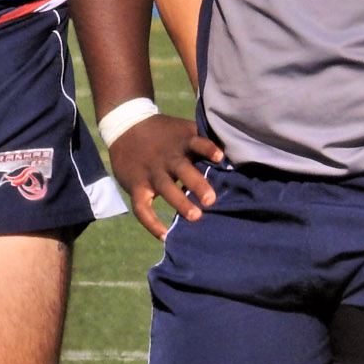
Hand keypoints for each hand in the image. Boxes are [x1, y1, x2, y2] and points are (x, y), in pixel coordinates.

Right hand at [108, 114, 221, 239]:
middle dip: (196, 183)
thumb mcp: (183, 130)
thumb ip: (204, 141)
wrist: (125, 126)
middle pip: (182, 168)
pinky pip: (141, 207)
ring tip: (195, 217)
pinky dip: (151, 223)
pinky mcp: (136, 185)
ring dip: (179, 202)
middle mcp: (167, 157)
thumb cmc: (165, 134)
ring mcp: (150, 172)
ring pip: (164, 187)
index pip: (196, 142)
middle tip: (211, 200)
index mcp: (182, 143)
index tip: (220, 157)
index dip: (207, 148)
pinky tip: (164, 236)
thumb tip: (238, 155)